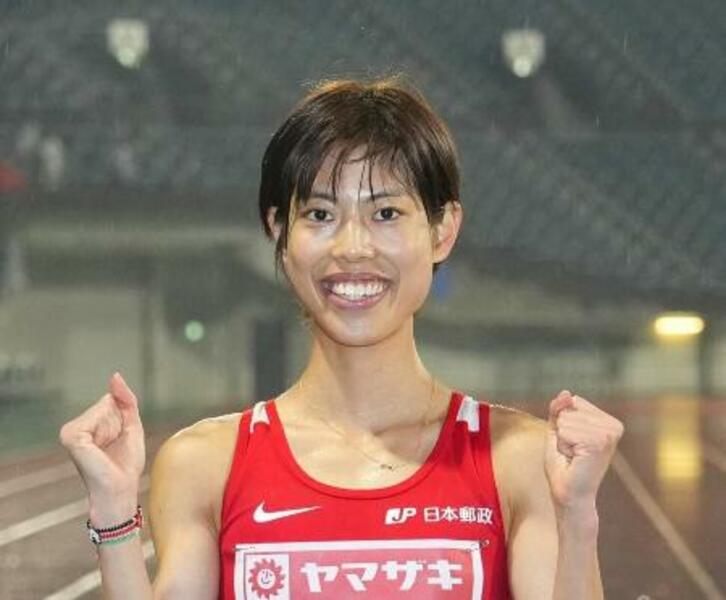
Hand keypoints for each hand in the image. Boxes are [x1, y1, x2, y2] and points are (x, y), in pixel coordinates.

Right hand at [58, 372, 145, 500]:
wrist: (120, 490)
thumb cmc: (126, 464)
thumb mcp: (131, 425)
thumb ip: (125, 399)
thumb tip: (115, 375)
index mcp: (87, 424)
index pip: (111, 400)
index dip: (124, 417)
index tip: (121, 438)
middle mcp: (74, 426)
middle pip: (108, 402)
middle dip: (121, 422)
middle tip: (116, 445)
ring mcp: (70, 431)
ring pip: (104, 407)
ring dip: (116, 426)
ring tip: (109, 448)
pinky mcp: (72, 437)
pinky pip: (98, 416)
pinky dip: (108, 429)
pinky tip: (103, 448)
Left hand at [544, 390, 623, 508]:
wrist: (569, 495)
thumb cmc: (564, 466)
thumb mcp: (558, 431)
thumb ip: (559, 410)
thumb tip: (567, 392)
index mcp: (608, 421)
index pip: (573, 401)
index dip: (563, 424)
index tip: (573, 444)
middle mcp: (614, 426)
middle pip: (569, 410)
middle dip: (562, 432)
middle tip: (573, 453)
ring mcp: (608, 434)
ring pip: (566, 420)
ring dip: (562, 440)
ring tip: (574, 457)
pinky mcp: (599, 443)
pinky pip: (565, 431)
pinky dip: (563, 445)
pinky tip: (575, 459)